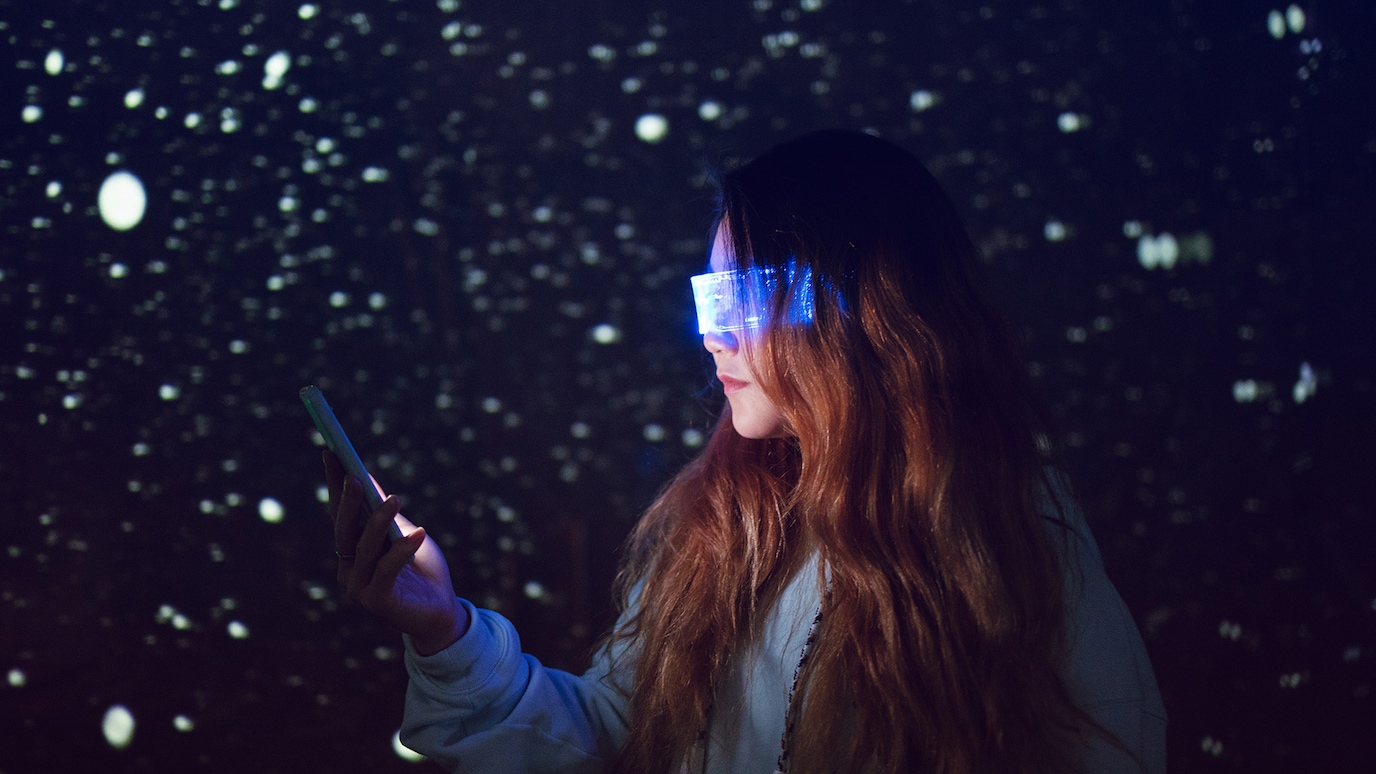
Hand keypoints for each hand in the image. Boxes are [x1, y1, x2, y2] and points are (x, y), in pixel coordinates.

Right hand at [324, 450, 468, 654]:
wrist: (443, 614)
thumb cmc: (424, 572)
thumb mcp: (406, 534)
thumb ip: (386, 513)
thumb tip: (366, 476)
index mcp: (352, 553)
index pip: (339, 515)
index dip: (335, 485)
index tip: (331, 453)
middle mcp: (349, 570)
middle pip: (344, 531)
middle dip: (349, 502)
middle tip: (353, 475)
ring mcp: (360, 589)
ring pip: (365, 548)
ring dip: (378, 522)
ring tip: (395, 499)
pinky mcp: (379, 603)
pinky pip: (388, 570)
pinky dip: (403, 550)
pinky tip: (420, 533)